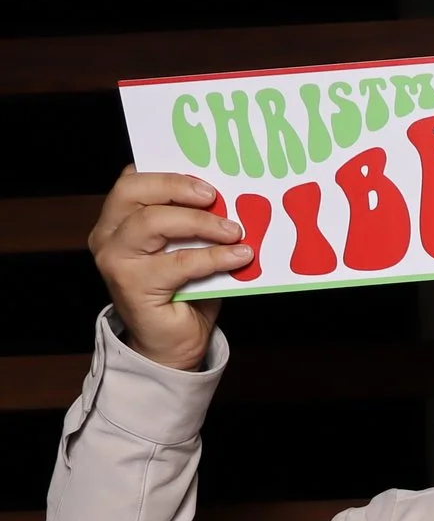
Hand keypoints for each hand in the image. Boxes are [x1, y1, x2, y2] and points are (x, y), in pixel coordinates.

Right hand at [88, 167, 249, 370]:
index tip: (205, 177)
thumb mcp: (188, 251)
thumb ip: (194, 227)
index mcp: (117, 220)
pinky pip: (179, 262)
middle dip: (177, 188)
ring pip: (153, 222)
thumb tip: (228, 202)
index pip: (132, 182)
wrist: (172, 346)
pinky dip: (213, 257)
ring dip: (200, 222)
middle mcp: (108, 236)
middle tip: (215, 195)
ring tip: (234, 230)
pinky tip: (239, 256)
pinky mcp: (132, 285)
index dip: (167, 174)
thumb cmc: (183, 294)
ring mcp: (115, 260)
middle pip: (134, 193)